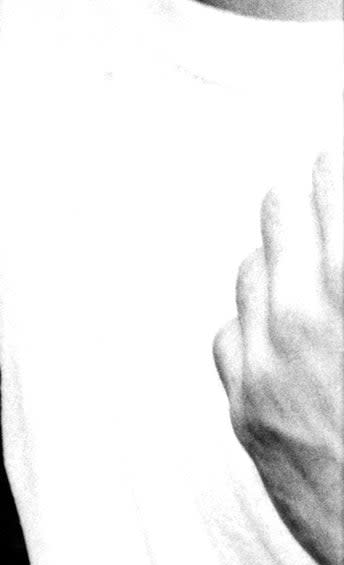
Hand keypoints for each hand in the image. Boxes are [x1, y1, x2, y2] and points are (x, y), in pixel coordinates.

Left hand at [214, 153, 343, 564]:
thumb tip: (332, 223)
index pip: (330, 184)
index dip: (332, 168)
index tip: (330, 158)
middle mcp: (306, 314)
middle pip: (279, 211)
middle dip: (301, 203)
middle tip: (314, 197)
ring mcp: (268, 360)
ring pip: (251, 268)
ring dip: (276, 263)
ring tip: (301, 268)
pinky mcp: (246, 406)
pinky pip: (232, 332)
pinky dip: (253, 327)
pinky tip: (279, 334)